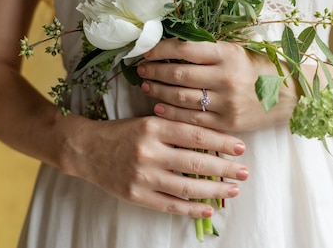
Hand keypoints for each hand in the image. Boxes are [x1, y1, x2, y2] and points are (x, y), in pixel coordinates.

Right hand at [63, 115, 248, 217]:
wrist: (87, 149)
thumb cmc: (123, 132)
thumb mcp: (149, 122)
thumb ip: (175, 129)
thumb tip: (212, 139)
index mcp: (154, 128)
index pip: (195, 134)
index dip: (221, 142)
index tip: (240, 147)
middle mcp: (149, 151)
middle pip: (195, 162)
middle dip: (224, 168)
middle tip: (245, 171)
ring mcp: (142, 176)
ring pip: (186, 186)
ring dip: (213, 190)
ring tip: (233, 190)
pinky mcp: (136, 195)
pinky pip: (170, 205)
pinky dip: (191, 209)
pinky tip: (209, 209)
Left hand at [137, 38, 298, 132]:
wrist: (291, 95)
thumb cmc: (261, 69)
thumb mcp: (239, 51)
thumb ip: (209, 51)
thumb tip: (172, 48)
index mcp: (228, 54)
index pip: (184, 49)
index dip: (160, 49)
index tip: (146, 50)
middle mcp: (226, 77)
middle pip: (178, 74)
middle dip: (154, 71)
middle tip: (141, 69)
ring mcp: (226, 102)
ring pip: (181, 97)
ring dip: (159, 91)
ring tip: (147, 86)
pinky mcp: (227, 123)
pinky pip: (192, 118)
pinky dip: (172, 112)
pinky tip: (159, 107)